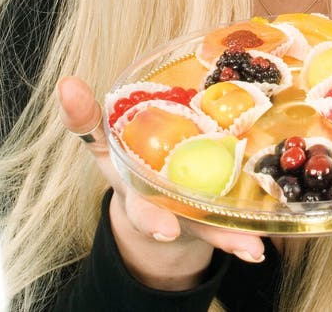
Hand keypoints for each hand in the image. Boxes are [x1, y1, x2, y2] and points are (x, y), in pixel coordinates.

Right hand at [57, 77, 265, 290]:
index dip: (151, 218)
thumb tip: (67, 83)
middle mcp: (169, 208)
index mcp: (140, 193)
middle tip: (204, 239)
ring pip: (214, 227)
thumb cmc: (133, 162)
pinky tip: (264, 242)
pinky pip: (238, 218)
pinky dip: (250, 231)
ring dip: (231, 239)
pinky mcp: (222, 207)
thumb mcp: (106, 143)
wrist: (158, 194)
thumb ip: (85, 118)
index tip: (165, 229)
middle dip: (199, 230)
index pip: (140, 207)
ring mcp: (197, 212)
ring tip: (251, 248)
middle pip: (184, 223)